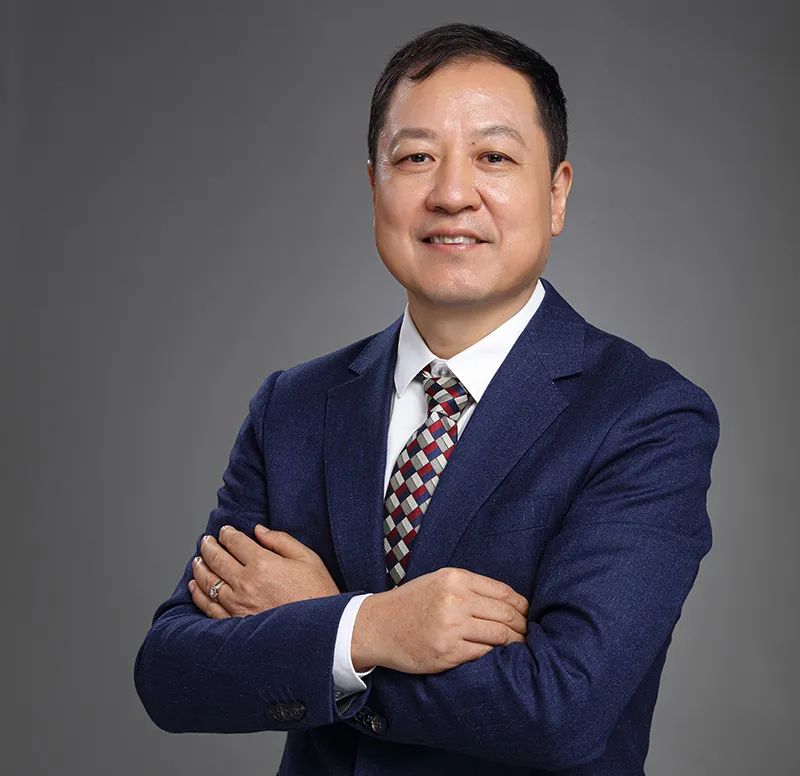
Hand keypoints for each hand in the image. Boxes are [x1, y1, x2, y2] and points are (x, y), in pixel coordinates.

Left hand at [188, 524, 340, 618]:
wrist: (322, 630)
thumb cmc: (318, 593)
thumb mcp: (307, 558)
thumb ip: (280, 540)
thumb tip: (258, 530)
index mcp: (262, 563)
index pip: (235, 542)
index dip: (227, 534)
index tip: (225, 531)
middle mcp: (245, 583)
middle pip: (217, 559)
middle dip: (209, 547)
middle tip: (205, 541)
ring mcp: (237, 605)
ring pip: (208, 582)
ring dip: (200, 567)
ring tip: (198, 559)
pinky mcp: (235, 623)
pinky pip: (208, 607)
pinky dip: (198, 594)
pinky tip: (195, 586)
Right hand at [351, 567, 528, 673]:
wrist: (378, 625)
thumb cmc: (412, 602)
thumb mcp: (440, 581)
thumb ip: (470, 587)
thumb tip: (509, 602)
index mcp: (455, 579)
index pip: (503, 592)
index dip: (521, 605)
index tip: (526, 613)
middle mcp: (454, 600)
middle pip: (506, 614)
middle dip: (522, 625)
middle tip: (527, 632)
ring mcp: (450, 628)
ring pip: (499, 636)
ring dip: (514, 642)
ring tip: (519, 645)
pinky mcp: (446, 653)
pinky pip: (483, 654)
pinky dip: (495, 655)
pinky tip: (499, 655)